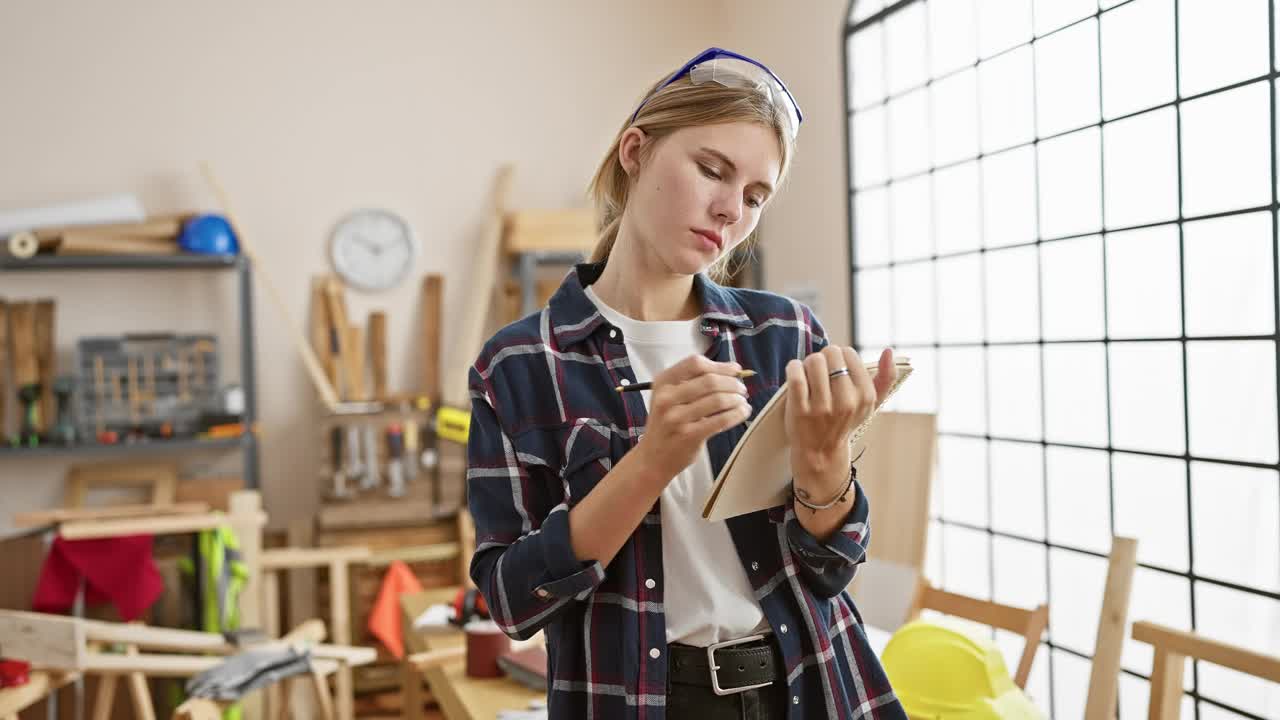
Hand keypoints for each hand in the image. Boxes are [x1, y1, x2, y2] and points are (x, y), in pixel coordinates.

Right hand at [634, 355, 750, 482]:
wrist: (653, 457)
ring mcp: (676, 418)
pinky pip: (721, 420)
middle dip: (732, 383)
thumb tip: (730, 370)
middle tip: (742, 389)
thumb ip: (692, 381)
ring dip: (737, 399)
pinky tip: (742, 413)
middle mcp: (667, 398)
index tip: (735, 369)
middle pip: (710, 380)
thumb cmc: (667, 424)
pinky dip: (737, 414)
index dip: (720, 365)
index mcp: (663, 382)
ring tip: (742, 402)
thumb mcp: (669, 397)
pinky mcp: (689, 435)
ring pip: (718, 400)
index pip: (695, 363)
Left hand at [783, 346, 896, 486]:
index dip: (838, 356)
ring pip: (814, 361)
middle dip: (822, 358)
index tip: (834, 369)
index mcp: (865, 396)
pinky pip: (796, 376)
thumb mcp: (870, 405)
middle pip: (830, 354)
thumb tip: (888, 351)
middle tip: (818, 371)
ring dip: (806, 363)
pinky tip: (795, 372)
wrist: (821, 453)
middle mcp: (846, 402)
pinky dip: (793, 368)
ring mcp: (822, 407)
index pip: (848, 353)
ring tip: (806, 374)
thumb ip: (885, 378)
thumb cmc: (844, 422)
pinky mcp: (800, 410)